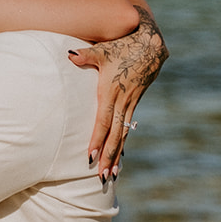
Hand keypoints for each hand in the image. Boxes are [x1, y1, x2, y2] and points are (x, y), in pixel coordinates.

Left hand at [69, 0, 167, 180]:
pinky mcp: (134, 103)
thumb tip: (70, 56)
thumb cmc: (122, 45)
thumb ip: (86, 55)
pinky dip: (123, 143)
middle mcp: (122, 101)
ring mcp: (130, 104)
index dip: (96, 139)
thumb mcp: (103, 49)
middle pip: (114, 134)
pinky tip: (120, 157)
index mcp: (112, 91)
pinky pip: (128, 128)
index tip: (89, 156)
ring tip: (111, 175)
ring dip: (116, 155)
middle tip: (102, 177)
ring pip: (123, 134)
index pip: (103, 121)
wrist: (150, 44)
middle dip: (107, 156)